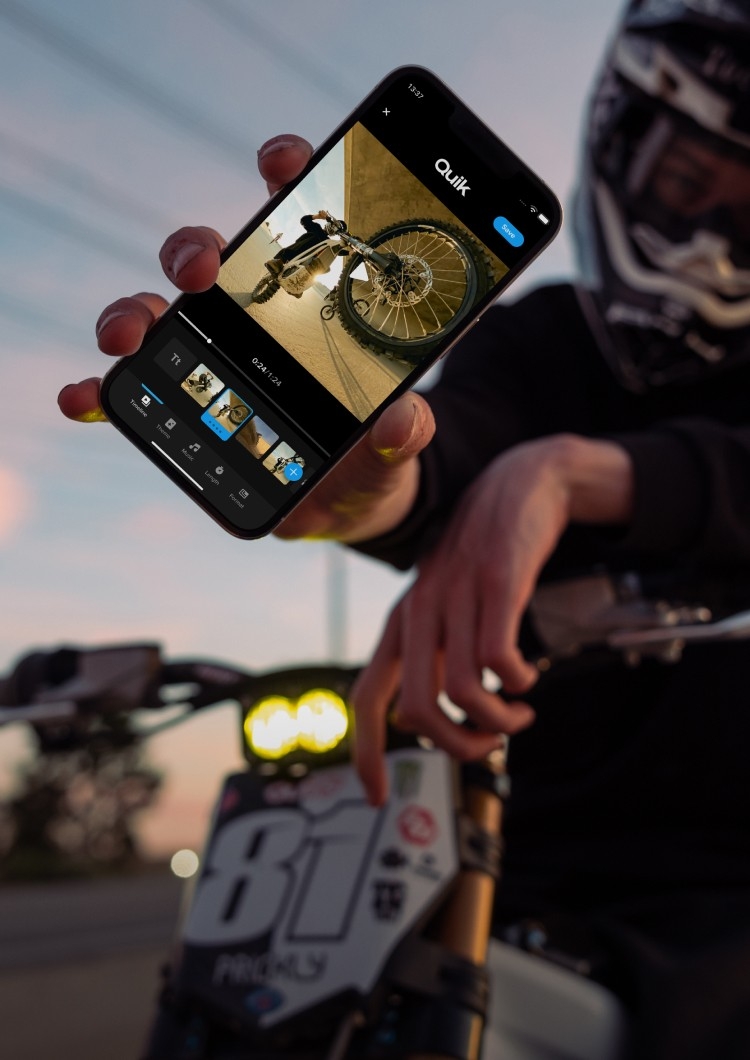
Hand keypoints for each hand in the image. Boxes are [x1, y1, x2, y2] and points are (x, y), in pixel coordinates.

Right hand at [57, 134, 434, 541]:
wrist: (340, 503)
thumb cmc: (370, 457)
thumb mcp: (396, 445)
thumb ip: (405, 431)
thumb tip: (402, 423)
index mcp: (308, 301)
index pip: (293, 221)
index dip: (285, 176)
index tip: (280, 162)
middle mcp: (247, 319)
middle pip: (206, 258)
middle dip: (193, 249)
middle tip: (200, 271)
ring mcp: (207, 359)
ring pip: (155, 311)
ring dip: (132, 312)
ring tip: (126, 336)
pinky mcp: (179, 406)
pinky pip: (128, 390)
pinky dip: (99, 391)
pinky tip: (84, 397)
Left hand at [352, 434, 634, 803]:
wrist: (519, 484)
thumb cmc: (481, 557)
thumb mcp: (445, 606)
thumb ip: (432, 655)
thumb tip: (424, 718)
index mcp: (402, 623)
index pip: (365, 696)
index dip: (363, 753)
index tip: (377, 797)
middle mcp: (419, 612)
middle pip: (415, 708)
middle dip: (455, 746)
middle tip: (489, 746)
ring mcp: (456, 597)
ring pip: (462, 692)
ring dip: (497, 722)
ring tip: (518, 714)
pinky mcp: (497, 583)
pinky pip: (499, 659)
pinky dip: (517, 684)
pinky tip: (527, 676)